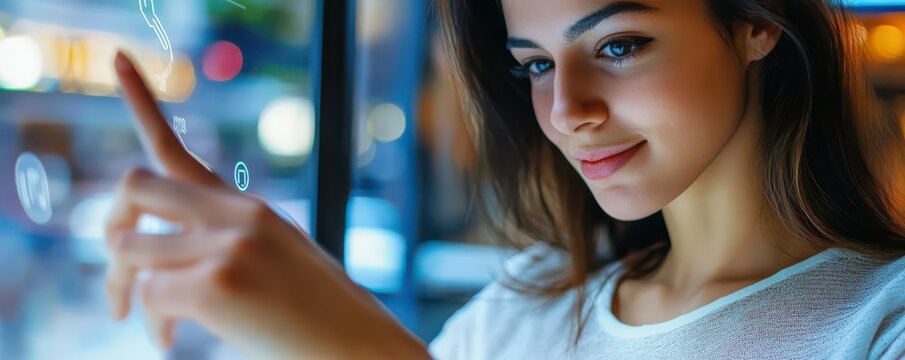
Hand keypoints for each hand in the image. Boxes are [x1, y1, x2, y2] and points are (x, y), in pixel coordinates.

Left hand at [105, 51, 428, 358]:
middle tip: (118, 270)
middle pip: (135, 185)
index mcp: (247, 208)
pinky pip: (150, 296)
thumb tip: (159, 256)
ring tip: (156, 322)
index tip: (117, 59)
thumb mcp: (278, 258)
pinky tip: (172, 339)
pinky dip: (153, 325)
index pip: (178, 149)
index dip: (141, 100)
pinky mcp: (217, 285)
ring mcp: (228, 245)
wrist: (361, 344)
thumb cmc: (319, 313)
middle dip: (110, 224)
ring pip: (130, 250)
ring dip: (127, 290)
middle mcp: (236, 214)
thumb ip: (226, 239)